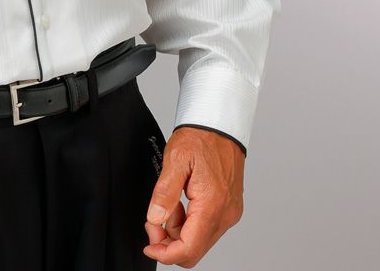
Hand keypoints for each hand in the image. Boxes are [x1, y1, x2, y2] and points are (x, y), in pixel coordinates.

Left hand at [143, 127, 244, 266]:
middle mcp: (225, 214)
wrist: (218, 124)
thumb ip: (164, 193)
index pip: (189, 248)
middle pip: (195, 249)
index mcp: (212, 204)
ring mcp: (229, 212)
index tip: (150, 246)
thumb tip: (155, 219)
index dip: (166, 254)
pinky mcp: (229, 208)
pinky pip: (207, 228)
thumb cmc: (199, 138)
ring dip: (178, 231)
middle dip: (169, 242)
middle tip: (153, 220)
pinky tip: (181, 203)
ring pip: (200, 240)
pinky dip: (189, 223)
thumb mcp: (175, 160)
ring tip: (168, 204)